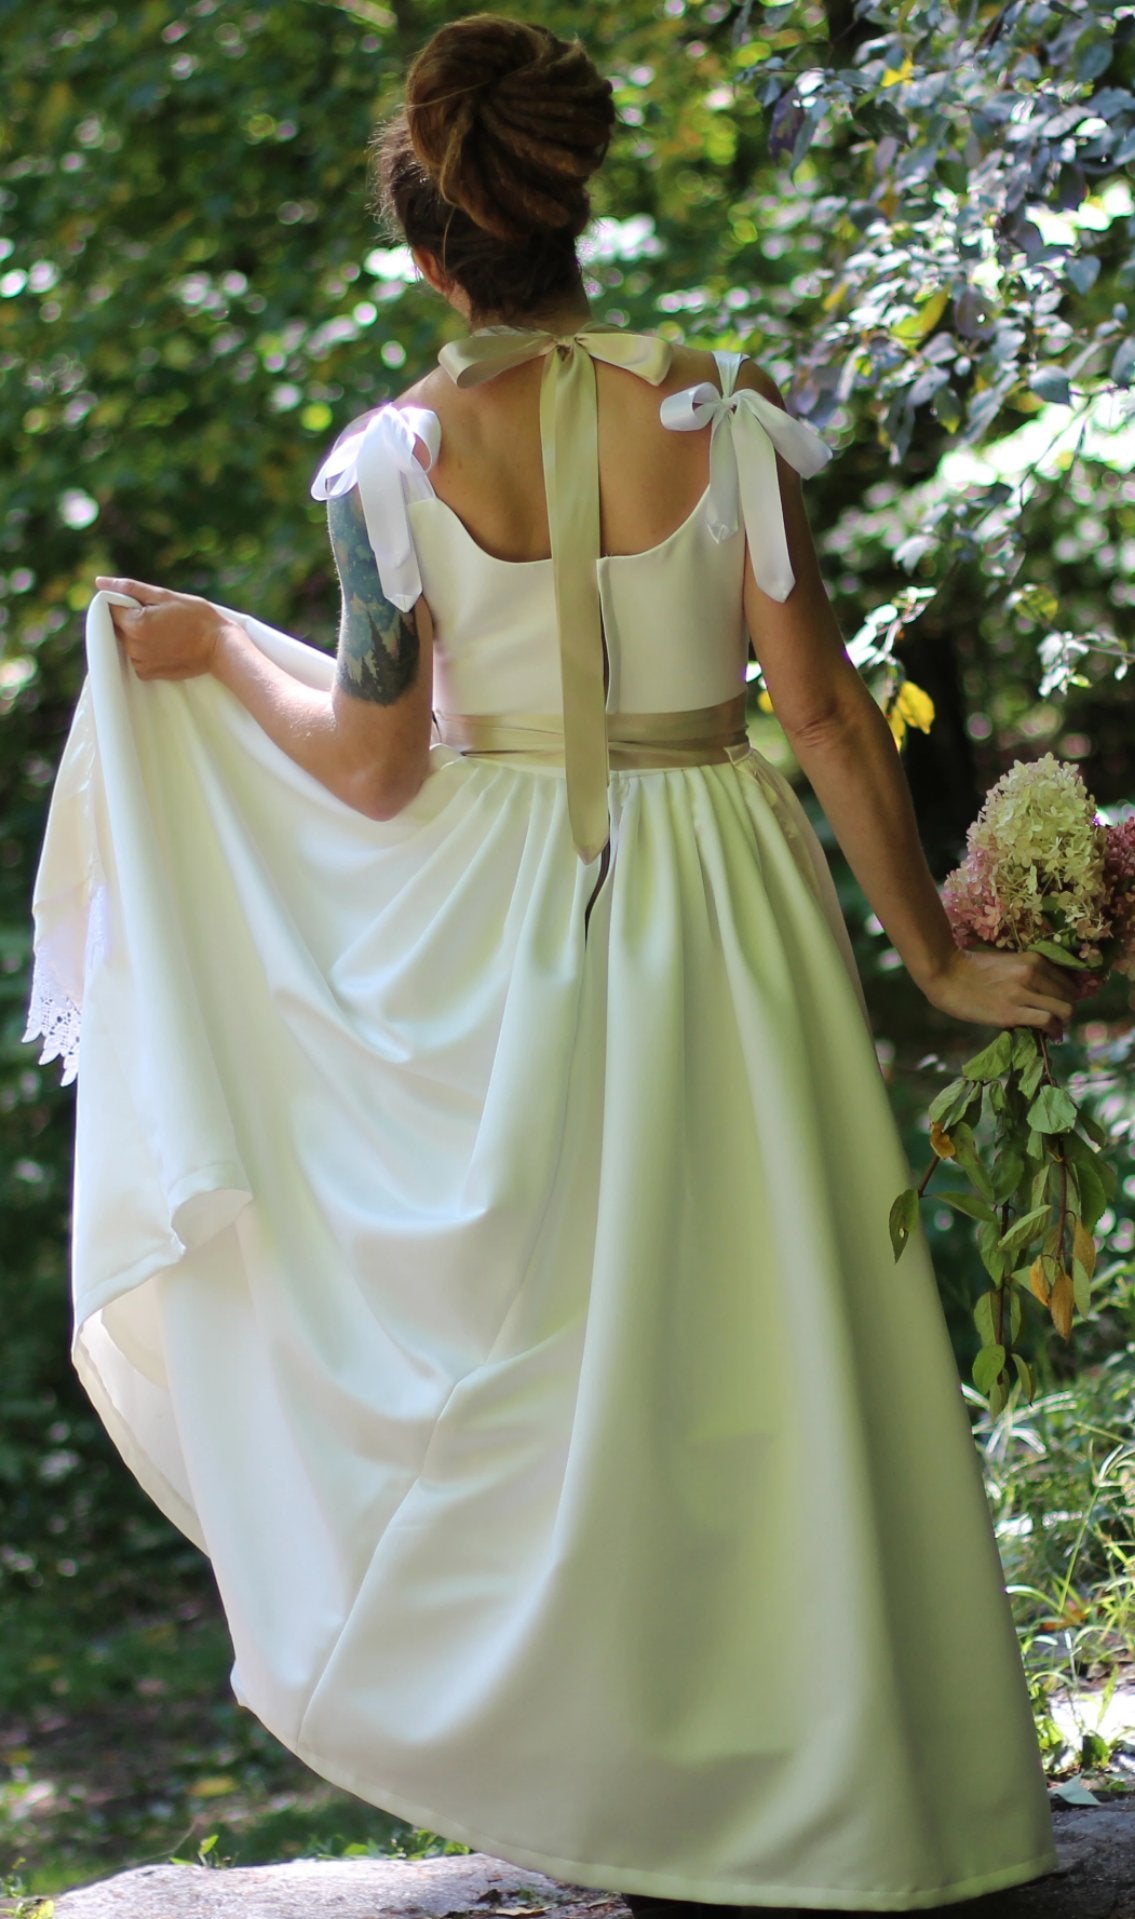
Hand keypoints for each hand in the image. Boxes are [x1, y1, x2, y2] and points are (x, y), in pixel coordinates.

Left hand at [95, 576, 234, 680]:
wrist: (219, 648)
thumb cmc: (196, 617)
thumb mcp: (165, 596)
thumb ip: (130, 588)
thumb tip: (100, 582)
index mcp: (135, 624)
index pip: (110, 608)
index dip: (123, 601)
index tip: (143, 602)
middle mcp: (132, 646)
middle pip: (116, 626)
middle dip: (129, 618)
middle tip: (156, 615)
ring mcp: (139, 662)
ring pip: (126, 641)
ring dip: (136, 634)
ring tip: (162, 630)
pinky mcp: (147, 673)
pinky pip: (135, 656)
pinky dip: (143, 649)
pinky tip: (163, 644)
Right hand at [918, 944, 1079, 1039]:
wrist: (946, 974)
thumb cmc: (972, 968)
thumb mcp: (1007, 962)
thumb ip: (1029, 972)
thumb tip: (1047, 992)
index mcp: (1033, 959)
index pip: (1068, 979)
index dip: (1069, 995)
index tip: (1062, 1004)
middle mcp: (1032, 973)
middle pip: (1069, 995)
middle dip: (1067, 1010)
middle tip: (1058, 1020)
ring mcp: (1022, 993)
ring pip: (1064, 1009)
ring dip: (1063, 1022)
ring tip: (1056, 1029)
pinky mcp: (1011, 1013)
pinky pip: (1047, 1021)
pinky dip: (1054, 1030)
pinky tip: (1050, 1035)